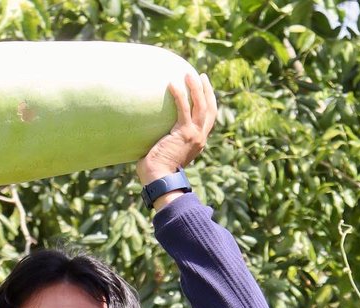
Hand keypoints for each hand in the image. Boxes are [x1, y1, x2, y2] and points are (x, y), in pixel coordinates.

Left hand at [137, 72, 216, 186]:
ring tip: (188, 73)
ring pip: (201, 106)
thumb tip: (149, 131)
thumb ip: (165, 141)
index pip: (208, 119)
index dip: (208, 103)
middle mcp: (200, 138)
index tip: (203, 90)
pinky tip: (172, 83)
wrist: (160, 181)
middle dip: (207, 91)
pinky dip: (179, 95)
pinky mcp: (185, 134)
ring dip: (196, 88)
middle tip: (200, 76)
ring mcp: (194, 136)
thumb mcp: (165, 153)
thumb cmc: (156, 172)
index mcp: (198, 143)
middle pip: (209, 109)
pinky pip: (183, 109)